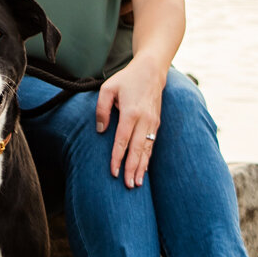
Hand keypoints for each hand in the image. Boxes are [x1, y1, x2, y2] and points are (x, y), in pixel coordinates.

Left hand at [95, 57, 164, 187]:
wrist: (151, 71)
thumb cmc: (126, 79)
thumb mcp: (107, 89)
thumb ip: (101, 109)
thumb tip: (101, 130)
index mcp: (131, 112)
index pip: (123, 140)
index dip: (117, 157)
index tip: (114, 172)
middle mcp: (144, 120)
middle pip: (137, 148)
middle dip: (133, 168)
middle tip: (129, 185)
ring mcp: (153, 122)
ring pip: (147, 149)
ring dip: (142, 167)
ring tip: (137, 183)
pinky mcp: (156, 123)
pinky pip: (152, 144)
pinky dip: (148, 158)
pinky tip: (144, 169)